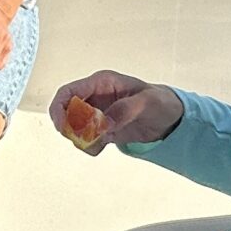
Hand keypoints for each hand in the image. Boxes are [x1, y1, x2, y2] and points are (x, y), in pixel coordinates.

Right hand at [51, 70, 183, 149]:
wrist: (171, 118)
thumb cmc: (160, 101)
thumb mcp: (148, 101)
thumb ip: (125, 109)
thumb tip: (105, 122)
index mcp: (101, 83)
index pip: (69, 91)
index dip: (59, 107)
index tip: (62, 125)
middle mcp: (95, 97)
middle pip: (65, 110)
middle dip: (68, 127)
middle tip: (81, 139)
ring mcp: (97, 114)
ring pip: (73, 127)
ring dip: (80, 139)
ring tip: (99, 144)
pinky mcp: (102, 129)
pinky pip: (87, 139)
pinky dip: (89, 147)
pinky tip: (101, 148)